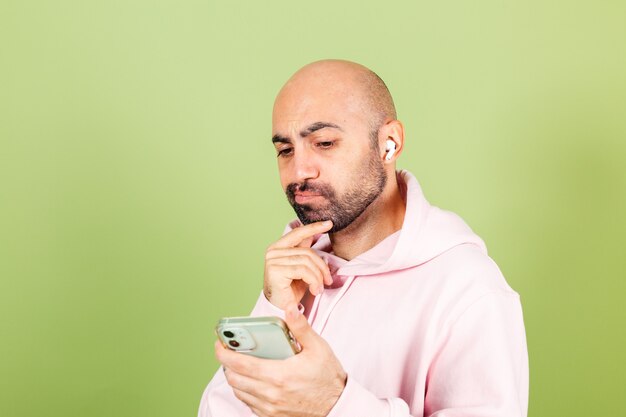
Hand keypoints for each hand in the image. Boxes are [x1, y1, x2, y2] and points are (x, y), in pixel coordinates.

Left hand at [216, 305, 346, 416]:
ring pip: (239, 391)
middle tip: (228, 350)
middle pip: (234, 379)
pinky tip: (253, 379)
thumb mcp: (318, 348)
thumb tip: (290, 309)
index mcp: (279, 375)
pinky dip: (245, 390)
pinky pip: (248, 403)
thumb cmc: (328, 377)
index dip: (224, 352)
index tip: (219, 343)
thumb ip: (301, 328)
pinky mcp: (271, 416)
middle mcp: (271, 394)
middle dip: (226, 363)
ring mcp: (269, 407)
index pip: (240, 364)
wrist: (337, 406)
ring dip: (235, 377)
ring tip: (240, 363)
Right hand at [264, 221, 333, 309]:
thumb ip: (304, 251)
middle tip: (327, 280)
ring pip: (307, 261)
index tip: (329, 223)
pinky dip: (313, 281)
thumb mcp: (301, 267)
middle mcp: (273, 251)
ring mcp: (273, 260)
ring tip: (319, 288)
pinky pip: (303, 270)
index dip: (314, 227)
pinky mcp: (275, 271)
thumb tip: (316, 234)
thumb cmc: (290, 288)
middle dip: (322, 267)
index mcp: (278, 247)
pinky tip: (314, 290)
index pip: (298, 233)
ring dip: (318, 276)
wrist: (280, 309)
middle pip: (307, 252)